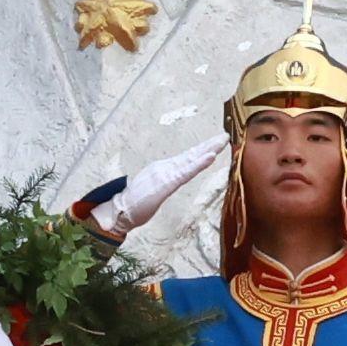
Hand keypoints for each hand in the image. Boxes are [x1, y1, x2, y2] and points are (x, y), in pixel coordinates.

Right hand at [84, 142, 222, 234]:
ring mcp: (167, 174)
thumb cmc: (136, 202)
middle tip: (225, 136)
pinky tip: (210, 157)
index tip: (216, 143)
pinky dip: (198, 164)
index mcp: (165, 169)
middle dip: (209, 146)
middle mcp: (167, 168)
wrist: (121, 209)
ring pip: (191, 160)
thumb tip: (173, 178)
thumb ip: (165, 183)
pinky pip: (186, 173)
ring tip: (221, 142)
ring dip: (207, 151)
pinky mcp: (167, 183)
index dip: (202, 150)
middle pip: (192, 155)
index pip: (188, 158)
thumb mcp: (155, 190)